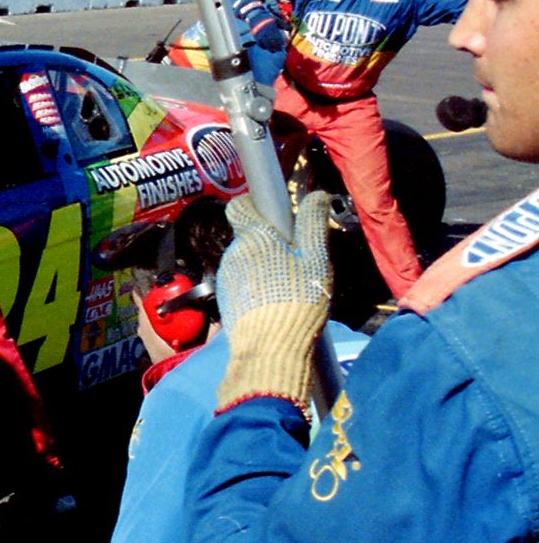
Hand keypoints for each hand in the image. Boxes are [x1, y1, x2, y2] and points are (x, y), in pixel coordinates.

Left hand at [214, 193, 331, 411]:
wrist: (270, 348)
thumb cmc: (296, 300)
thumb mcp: (315, 259)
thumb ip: (313, 224)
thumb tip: (317, 195)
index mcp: (254, 237)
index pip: (240, 206)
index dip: (255, 205)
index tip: (275, 215)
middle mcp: (233, 254)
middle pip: (248, 236)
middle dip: (268, 241)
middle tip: (296, 258)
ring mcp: (226, 278)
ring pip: (245, 260)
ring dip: (263, 265)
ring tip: (289, 285)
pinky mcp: (225, 300)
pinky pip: (241, 283)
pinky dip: (256, 286)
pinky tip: (275, 301)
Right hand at [232, 0, 289, 52]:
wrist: (255, 16)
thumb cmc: (268, 18)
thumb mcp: (277, 20)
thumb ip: (284, 25)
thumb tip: (291, 29)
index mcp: (272, 29)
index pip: (277, 39)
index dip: (280, 44)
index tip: (283, 46)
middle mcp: (266, 33)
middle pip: (272, 44)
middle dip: (276, 48)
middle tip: (279, 49)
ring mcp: (260, 36)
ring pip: (266, 45)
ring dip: (270, 49)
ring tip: (273, 51)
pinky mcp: (256, 37)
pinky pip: (260, 44)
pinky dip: (264, 47)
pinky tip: (267, 48)